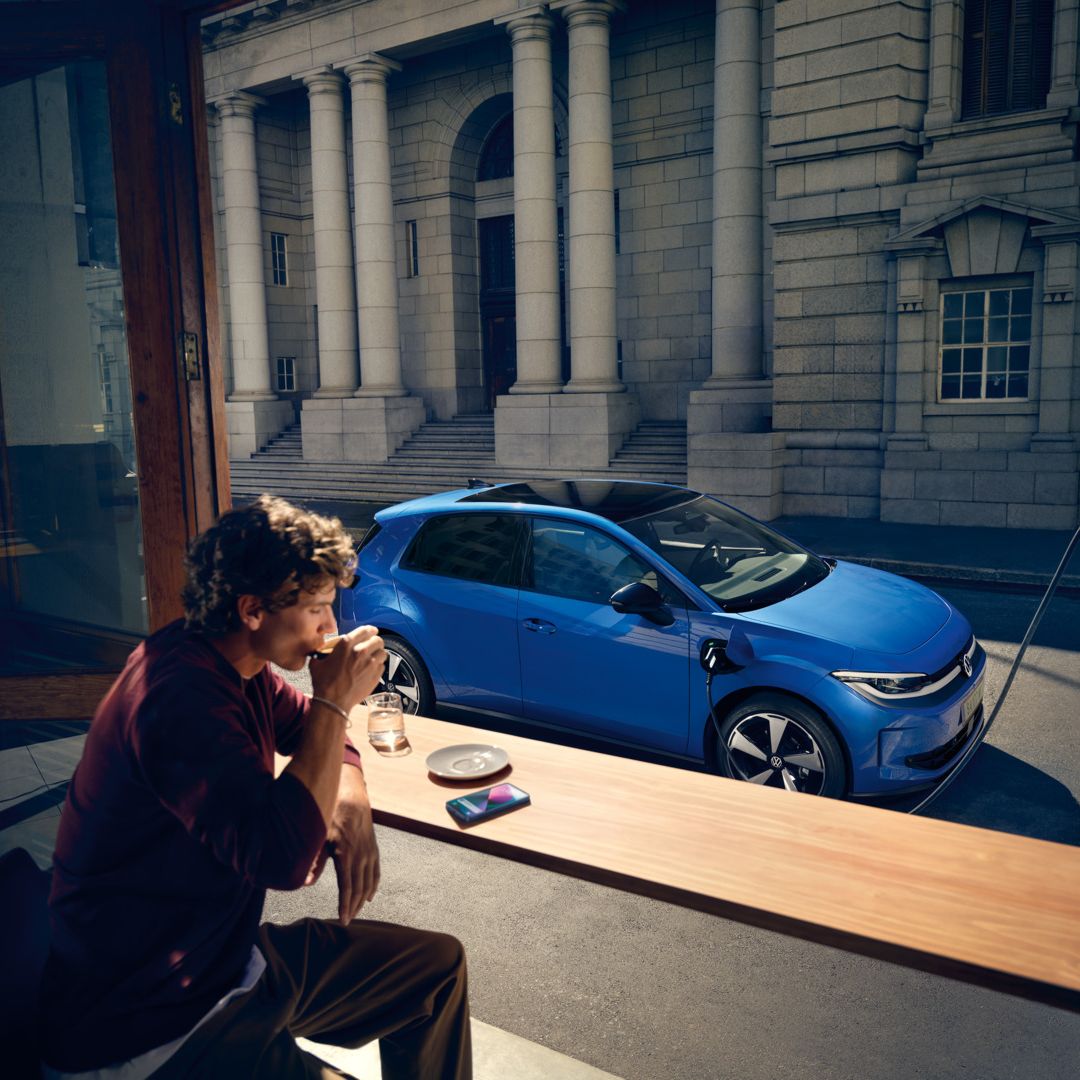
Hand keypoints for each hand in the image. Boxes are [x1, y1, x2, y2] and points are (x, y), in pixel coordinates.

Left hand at [305, 765, 379, 922]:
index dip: (345, 905)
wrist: (352, 799)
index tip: (343, 919)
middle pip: (359, 889)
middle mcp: (360, 856)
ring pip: (368, 883)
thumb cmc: (332, 817)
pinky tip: (369, 896)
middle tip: (348, 920)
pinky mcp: (374, 850)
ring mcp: (369, 853)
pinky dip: (373, 886)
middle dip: (353, 907)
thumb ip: (316, 862)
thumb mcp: (320, 838)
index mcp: (345, 855)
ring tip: (356, 912)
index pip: (346, 887)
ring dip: (362, 899)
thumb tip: (306, 884)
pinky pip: (376, 872)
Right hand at [310, 625, 386, 712]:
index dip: (369, 630)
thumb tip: (320, 653)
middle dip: (375, 641)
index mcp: (346, 644)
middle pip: (377, 640)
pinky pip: (382, 666)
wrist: (333, 702)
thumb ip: (322, 654)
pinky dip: (379, 666)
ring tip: (374, 657)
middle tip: (372, 645)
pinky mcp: (376, 675)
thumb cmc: (325, 684)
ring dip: (378, 654)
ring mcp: (370, 664)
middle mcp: (361, 651)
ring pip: (382, 652)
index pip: (365, 630)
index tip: (371, 631)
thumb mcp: (317, 664)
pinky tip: (372, 669)